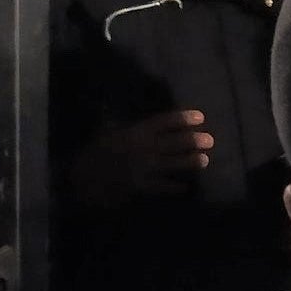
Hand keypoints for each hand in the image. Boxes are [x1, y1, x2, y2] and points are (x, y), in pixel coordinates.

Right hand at [71, 110, 213, 206]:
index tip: (199, 117)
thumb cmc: (92, 153)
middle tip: (210, 140)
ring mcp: (143, 169)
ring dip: (189, 162)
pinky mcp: (141, 187)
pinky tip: (185, 187)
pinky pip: (162, 187)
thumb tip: (114, 103)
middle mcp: (143, 148)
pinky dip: (174, 187)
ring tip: (204, 160)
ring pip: (172, 164)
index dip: (183, 118)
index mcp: (135, 132)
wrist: (81, 180)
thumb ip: (114, 118)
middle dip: (192, 140)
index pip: (164, 121)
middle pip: (174, 142)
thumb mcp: (104, 131)